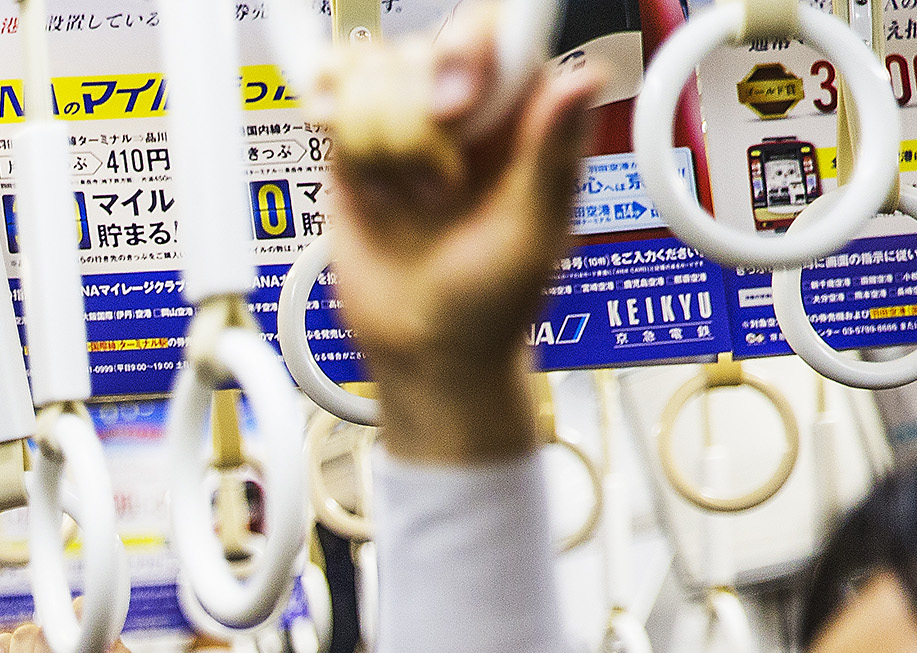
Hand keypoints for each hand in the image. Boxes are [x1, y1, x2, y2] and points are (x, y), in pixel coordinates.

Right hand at [325, 18, 601, 464]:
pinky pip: (334, 94)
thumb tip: (584, 75)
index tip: (458, 104)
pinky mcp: (354, 148)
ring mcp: (406, 125)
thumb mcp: (535, 232)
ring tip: (401, 194)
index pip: (501, 35)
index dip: (470, 52)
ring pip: (376, 67)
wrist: (423, 354)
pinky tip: (344, 146)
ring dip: (380, 133)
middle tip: (431, 175)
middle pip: (429, 43)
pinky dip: (332, 111)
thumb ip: (553, 152)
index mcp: (521, 118)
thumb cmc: (492, 306)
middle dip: (417, 104)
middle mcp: (465, 111)